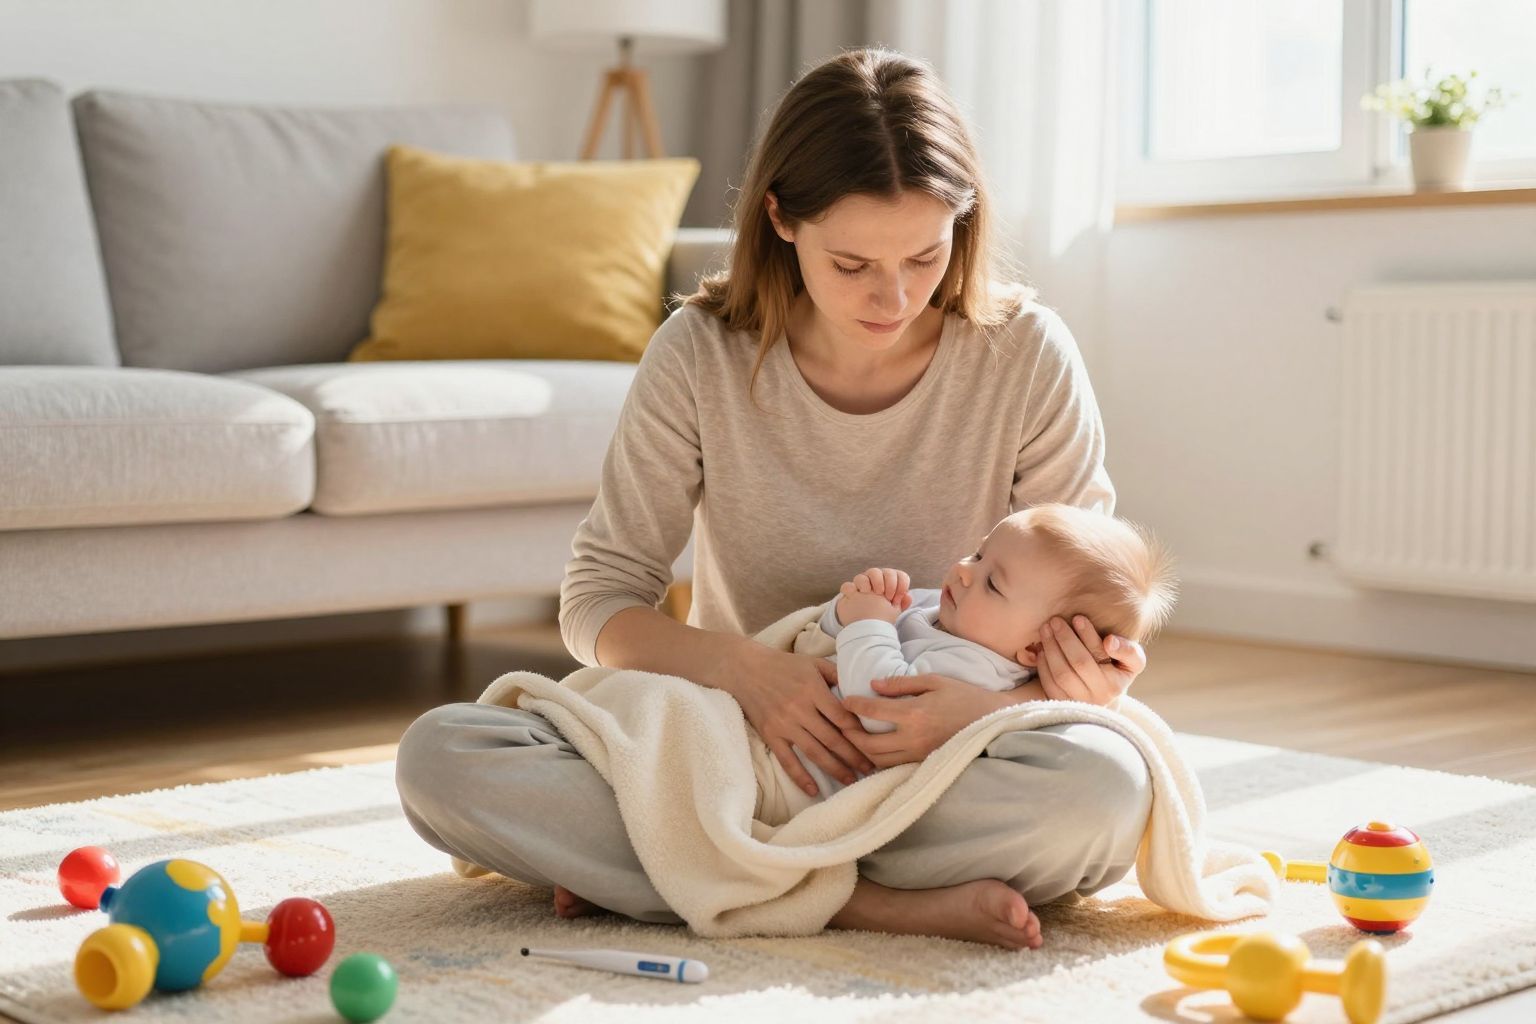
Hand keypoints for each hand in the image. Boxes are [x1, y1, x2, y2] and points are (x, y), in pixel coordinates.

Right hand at [725, 647, 875, 795]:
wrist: (745, 669)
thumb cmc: (783, 665)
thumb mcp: (813, 662)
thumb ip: (836, 674)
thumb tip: (861, 687)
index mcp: (813, 690)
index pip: (843, 717)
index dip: (859, 733)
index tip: (873, 744)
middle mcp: (800, 709)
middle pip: (833, 739)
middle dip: (854, 757)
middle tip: (871, 770)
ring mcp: (784, 724)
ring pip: (815, 752)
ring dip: (835, 769)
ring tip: (851, 781)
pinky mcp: (771, 735)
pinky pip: (787, 760)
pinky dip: (800, 777)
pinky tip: (813, 790)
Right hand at [838, 567, 911, 622]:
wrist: (864, 625)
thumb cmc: (881, 615)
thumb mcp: (894, 611)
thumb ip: (901, 603)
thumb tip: (907, 597)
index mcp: (889, 582)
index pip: (898, 575)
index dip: (901, 583)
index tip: (898, 597)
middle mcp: (875, 581)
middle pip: (880, 571)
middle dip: (888, 581)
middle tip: (888, 596)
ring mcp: (861, 585)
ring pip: (863, 576)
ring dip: (870, 583)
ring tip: (873, 593)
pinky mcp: (849, 593)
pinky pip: (847, 586)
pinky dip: (852, 589)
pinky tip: (858, 595)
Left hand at [839, 673, 1003, 767]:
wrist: (991, 722)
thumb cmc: (963, 696)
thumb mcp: (934, 681)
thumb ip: (901, 684)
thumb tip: (873, 684)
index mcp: (914, 713)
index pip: (873, 711)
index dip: (853, 705)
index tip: (844, 700)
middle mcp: (913, 738)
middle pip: (868, 744)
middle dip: (849, 734)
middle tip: (841, 723)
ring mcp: (918, 755)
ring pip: (877, 761)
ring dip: (861, 751)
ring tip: (853, 738)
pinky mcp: (923, 764)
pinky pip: (892, 767)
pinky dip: (878, 761)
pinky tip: (873, 751)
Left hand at [1035, 615, 1145, 705]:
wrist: (1103, 697)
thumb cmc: (1117, 670)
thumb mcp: (1133, 661)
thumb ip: (1128, 650)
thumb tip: (1109, 641)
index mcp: (1116, 681)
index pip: (1100, 654)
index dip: (1088, 635)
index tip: (1077, 617)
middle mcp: (1100, 695)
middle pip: (1079, 663)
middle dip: (1065, 638)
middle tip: (1055, 620)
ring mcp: (1080, 701)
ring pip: (1061, 673)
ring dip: (1051, 648)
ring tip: (1045, 629)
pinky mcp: (1063, 703)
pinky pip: (1049, 684)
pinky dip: (1044, 664)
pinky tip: (1042, 648)